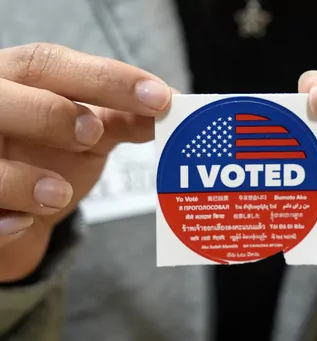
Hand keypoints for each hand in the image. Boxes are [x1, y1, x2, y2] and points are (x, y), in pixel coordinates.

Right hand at [0, 43, 171, 280]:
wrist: (15, 205)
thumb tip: (174, 105)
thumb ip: (124, 116)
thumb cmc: (52, 154)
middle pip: (2, 98)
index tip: (158, 97)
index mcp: (18, 82)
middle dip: (49, 115)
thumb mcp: (90, 130)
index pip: (51, 65)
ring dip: (22, 179)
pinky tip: (20, 225)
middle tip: (91, 134)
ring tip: (59, 195)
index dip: (105, 78)